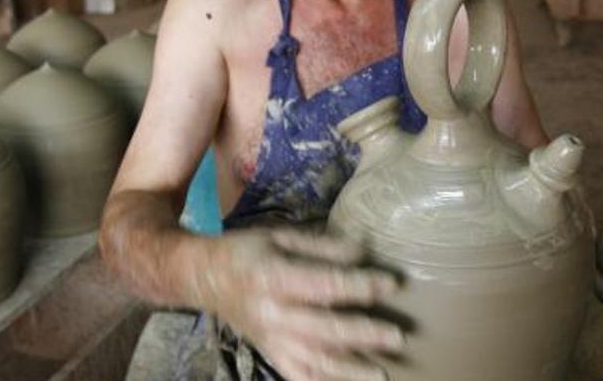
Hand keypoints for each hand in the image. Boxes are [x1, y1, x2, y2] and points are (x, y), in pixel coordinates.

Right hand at [184, 229, 403, 379]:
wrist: (204, 278)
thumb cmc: (247, 252)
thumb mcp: (280, 236)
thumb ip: (322, 247)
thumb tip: (363, 251)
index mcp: (274, 278)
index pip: (325, 286)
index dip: (361, 286)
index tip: (392, 283)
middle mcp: (273, 314)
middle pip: (324, 330)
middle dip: (363, 335)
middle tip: (397, 337)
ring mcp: (271, 340)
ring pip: (314, 361)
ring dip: (350, 370)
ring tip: (381, 373)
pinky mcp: (270, 354)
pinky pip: (298, 375)